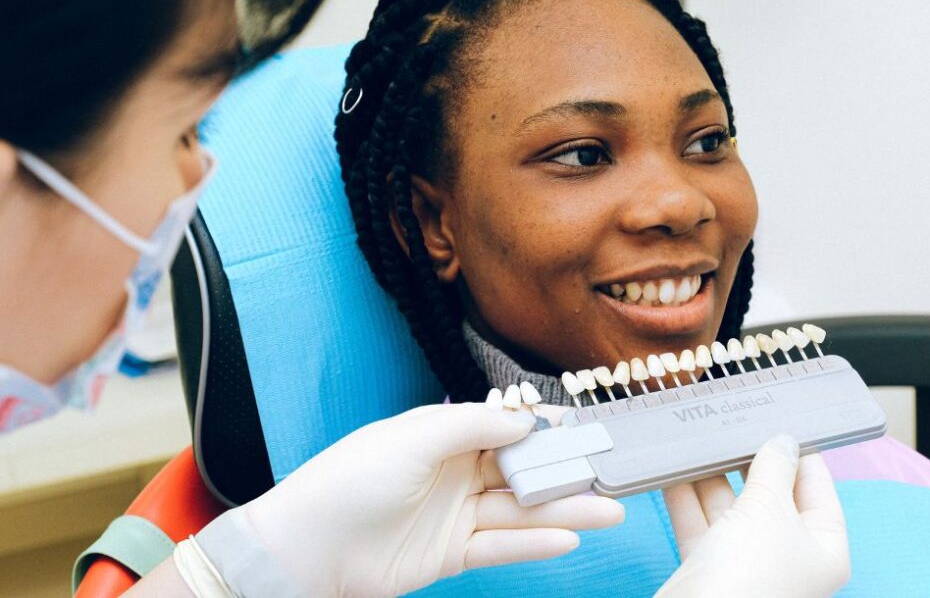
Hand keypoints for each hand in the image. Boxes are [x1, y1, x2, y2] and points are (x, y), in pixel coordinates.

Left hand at [241, 402, 623, 596]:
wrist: (310, 546)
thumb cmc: (353, 479)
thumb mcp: (414, 438)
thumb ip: (472, 426)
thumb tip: (522, 419)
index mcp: (443, 435)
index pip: (506, 428)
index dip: (546, 427)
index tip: (587, 425)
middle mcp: (454, 472)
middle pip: (521, 471)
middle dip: (565, 471)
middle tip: (612, 472)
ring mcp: (454, 514)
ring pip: (520, 510)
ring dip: (564, 510)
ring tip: (609, 509)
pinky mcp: (450, 553)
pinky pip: (501, 547)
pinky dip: (534, 544)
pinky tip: (569, 537)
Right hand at [657, 435, 849, 597]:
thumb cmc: (752, 570)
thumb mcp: (770, 507)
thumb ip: (774, 469)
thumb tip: (782, 441)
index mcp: (822, 547)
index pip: (818, 489)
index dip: (802, 455)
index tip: (781, 421)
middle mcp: (786, 554)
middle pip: (769, 495)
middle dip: (748, 462)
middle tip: (733, 423)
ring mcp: (745, 560)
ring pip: (729, 506)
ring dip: (712, 475)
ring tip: (699, 439)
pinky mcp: (707, 564)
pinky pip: (698, 521)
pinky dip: (685, 496)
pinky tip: (673, 468)